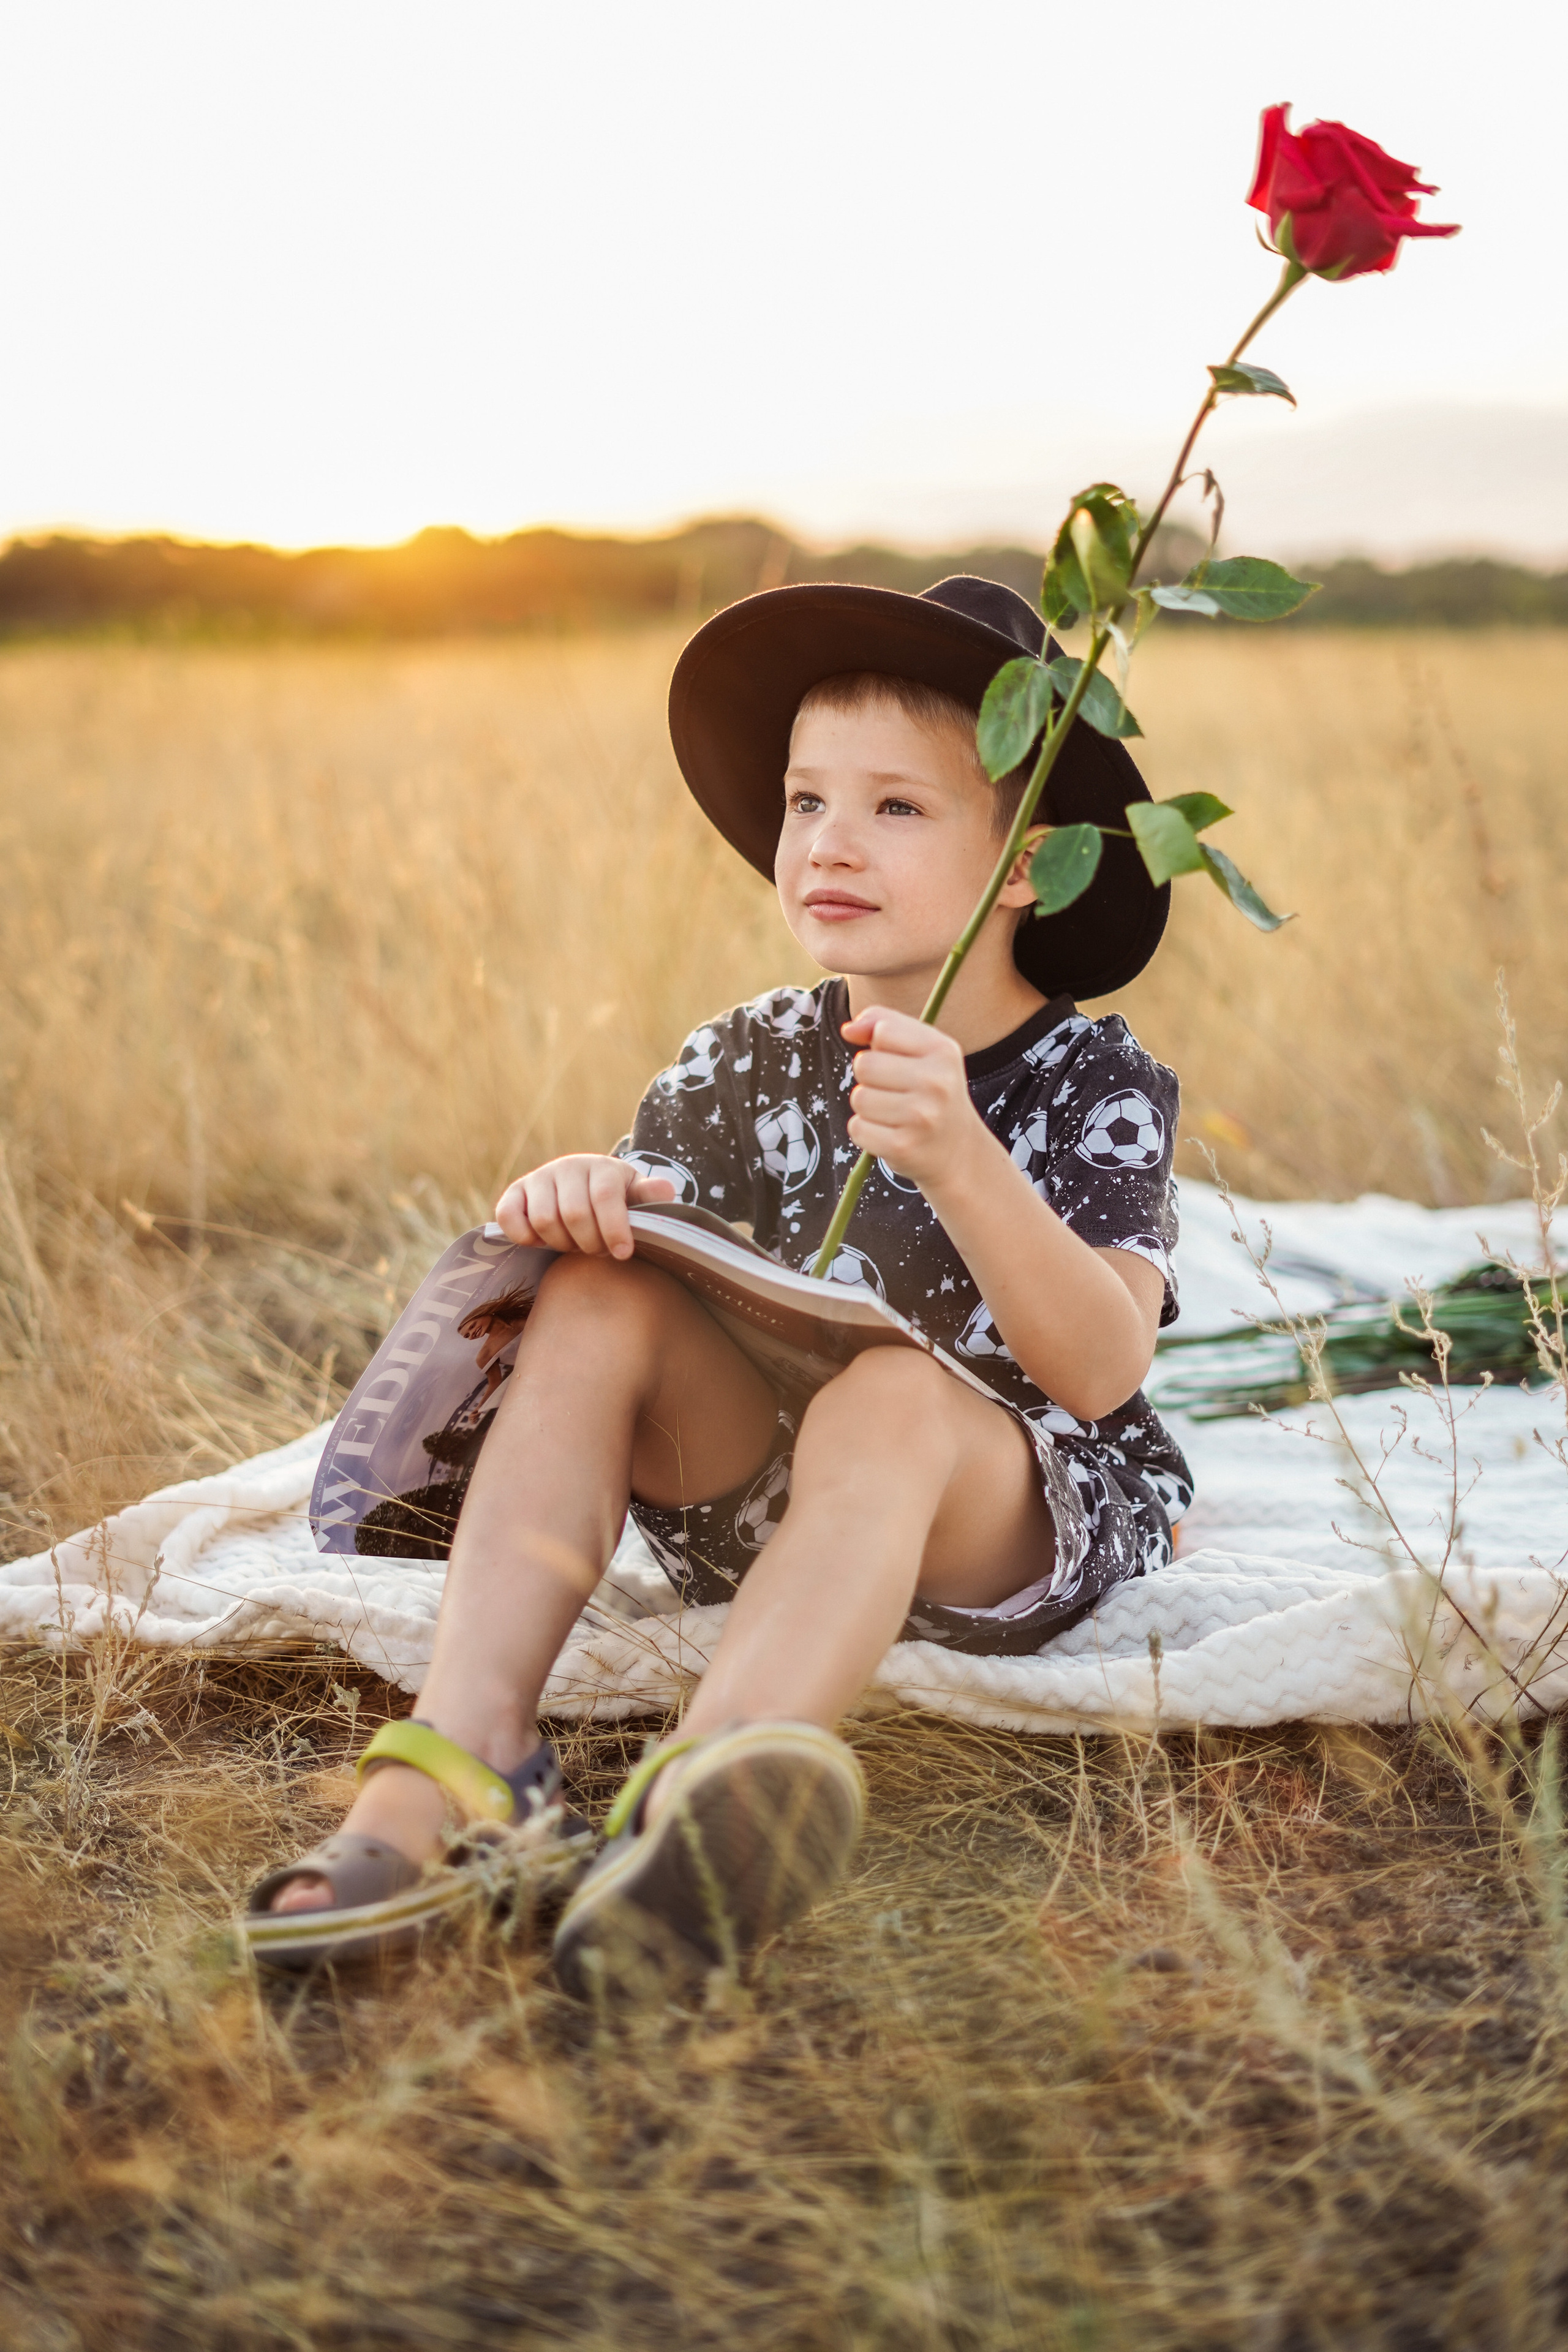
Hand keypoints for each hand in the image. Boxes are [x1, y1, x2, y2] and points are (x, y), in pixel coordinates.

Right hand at [494, 1155, 674, 1259]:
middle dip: (588, 1242)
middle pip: (574, 1214)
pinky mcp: (514, 1193)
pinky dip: (524, 1237)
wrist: (582, 1187)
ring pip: (544, 1220)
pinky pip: (509, 1217)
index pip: (605, 1198)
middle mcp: (567, 1167)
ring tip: (574, 1245)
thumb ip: (649, 1196)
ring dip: (561, 1243)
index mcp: (601, 1167)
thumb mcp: (635, 1195)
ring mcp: (538, 1178)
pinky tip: (542, 1242)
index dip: (615, 1229)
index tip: (623, 1254)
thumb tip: (665, 1191)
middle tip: (597, 1251)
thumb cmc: (615, 1198)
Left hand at [841, 1006, 982, 1195]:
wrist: (958, 1150)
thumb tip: (848, 1029)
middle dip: (870, 1078)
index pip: (883, 1031)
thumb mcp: (922, 1050)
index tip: (895, 1060)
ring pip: (858, 1098)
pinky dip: (866, 1131)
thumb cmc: (932, 1092)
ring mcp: (920, 1117)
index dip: (879, 1045)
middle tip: (894, 1091)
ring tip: (893, 1113)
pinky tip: (890, 1133)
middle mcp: (936, 1083)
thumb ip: (885, 1025)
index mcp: (943, 1051)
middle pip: (864, 1065)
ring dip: (867, 1106)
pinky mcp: (902, 1147)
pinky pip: (857, 1128)